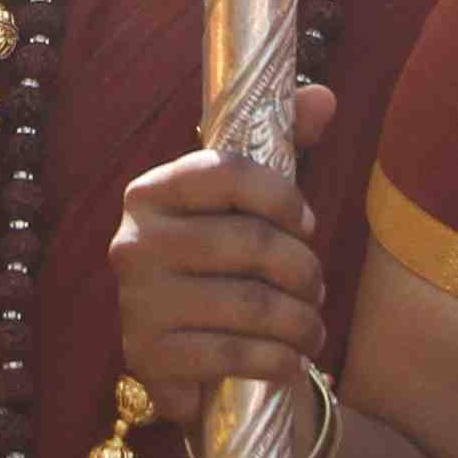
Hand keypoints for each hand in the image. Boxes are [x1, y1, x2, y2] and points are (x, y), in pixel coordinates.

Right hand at [109, 85, 338, 432]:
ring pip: (249, 303)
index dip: (284, 198)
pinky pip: (232, 353)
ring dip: (300, 321)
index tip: (308, 224)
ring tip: (312, 328)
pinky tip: (289, 359)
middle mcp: (134, 241)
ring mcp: (137, 301)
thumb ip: (284, 144)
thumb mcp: (251, 203)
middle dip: (303, 270)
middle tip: (317, 288)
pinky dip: (276, 359)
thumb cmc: (225, 268)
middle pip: (250, 242)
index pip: (228, 172)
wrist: (186, 360)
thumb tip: (323, 97)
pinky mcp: (147, 356)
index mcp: (153, 191)